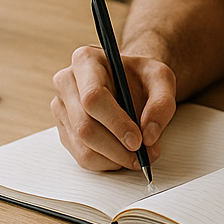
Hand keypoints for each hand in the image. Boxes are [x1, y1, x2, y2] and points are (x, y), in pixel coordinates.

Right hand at [51, 46, 177, 170]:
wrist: (128, 82)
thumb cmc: (140, 77)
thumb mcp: (161, 79)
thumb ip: (162, 104)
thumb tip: (149, 136)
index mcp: (86, 60)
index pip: (93, 98)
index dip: (116, 123)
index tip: (138, 140)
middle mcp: (66, 82)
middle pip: (85, 126)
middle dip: (117, 148)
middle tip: (142, 156)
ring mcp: (61, 108)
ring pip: (83, 146)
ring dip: (114, 159)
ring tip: (137, 156)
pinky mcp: (64, 130)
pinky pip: (82, 156)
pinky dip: (107, 162)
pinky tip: (123, 154)